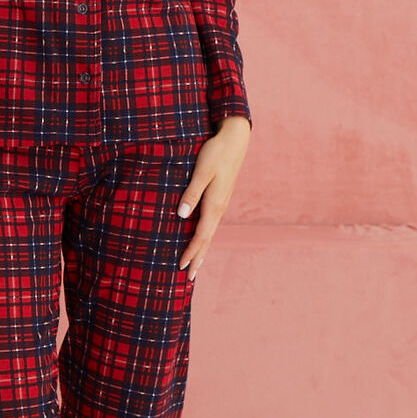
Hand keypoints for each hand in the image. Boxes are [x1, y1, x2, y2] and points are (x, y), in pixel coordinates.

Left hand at [177, 115, 250, 280]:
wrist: (235, 139)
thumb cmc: (215, 153)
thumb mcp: (202, 171)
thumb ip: (191, 193)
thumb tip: (181, 215)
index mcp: (215, 204)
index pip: (201, 235)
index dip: (191, 252)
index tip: (181, 266)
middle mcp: (219, 208)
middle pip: (207, 239)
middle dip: (198, 258)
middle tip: (189, 278)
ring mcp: (221, 204)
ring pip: (210, 233)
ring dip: (202, 250)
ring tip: (195, 265)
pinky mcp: (221, 198)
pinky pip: (211, 224)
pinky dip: (205, 236)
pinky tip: (201, 239)